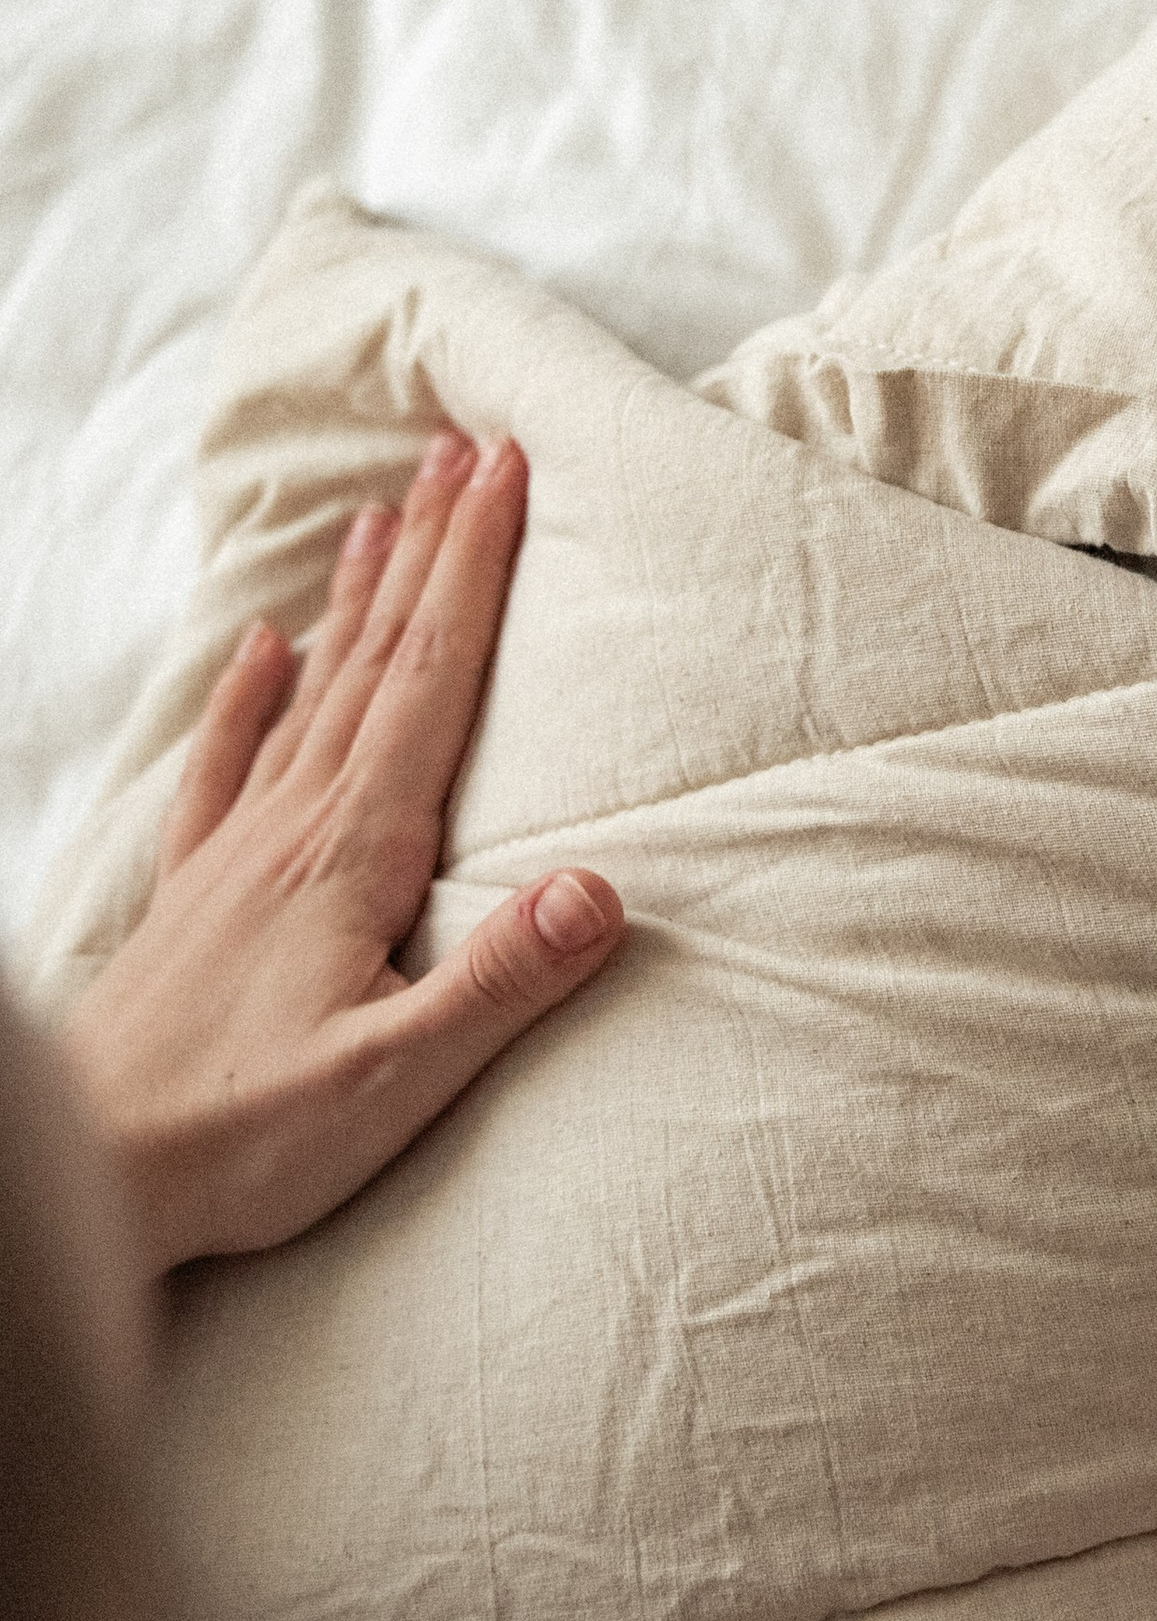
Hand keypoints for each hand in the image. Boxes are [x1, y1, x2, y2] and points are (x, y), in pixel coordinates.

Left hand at [63, 433, 623, 1280]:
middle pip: (377, 661)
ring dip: (355, 599)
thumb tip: (603, 888)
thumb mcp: (396, 1082)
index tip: (503, 469)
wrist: (88, 1172)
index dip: (473, 569)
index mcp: (353, 855)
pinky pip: (227, 767)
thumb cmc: (241, 1141)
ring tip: (382, 512)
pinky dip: (249, 698)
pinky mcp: (194, 896)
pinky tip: (260, 652)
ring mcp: (233, 857)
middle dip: (426, 549)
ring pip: (311, 694)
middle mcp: (290, 831)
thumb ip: (501, 982)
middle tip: (460, 448)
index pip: (433, 682)